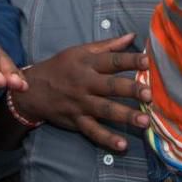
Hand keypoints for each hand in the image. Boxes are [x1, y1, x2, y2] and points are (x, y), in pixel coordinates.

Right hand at [11, 34, 151, 150]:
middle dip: (130, 90)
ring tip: (145, 121)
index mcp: (88, 63)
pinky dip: (107, 139)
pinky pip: (93, 131)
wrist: (32, 89)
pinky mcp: (76, 121)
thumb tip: (132, 36)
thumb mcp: (81, 51)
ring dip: (125, 116)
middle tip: (149, 94)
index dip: (129, 60)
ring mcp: (80, 103)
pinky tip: (123, 145)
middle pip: (110, 86)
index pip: (112, 61)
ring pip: (105, 110)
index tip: (147, 62)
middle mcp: (85, 83)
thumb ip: (108, 46)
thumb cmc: (61, 67)